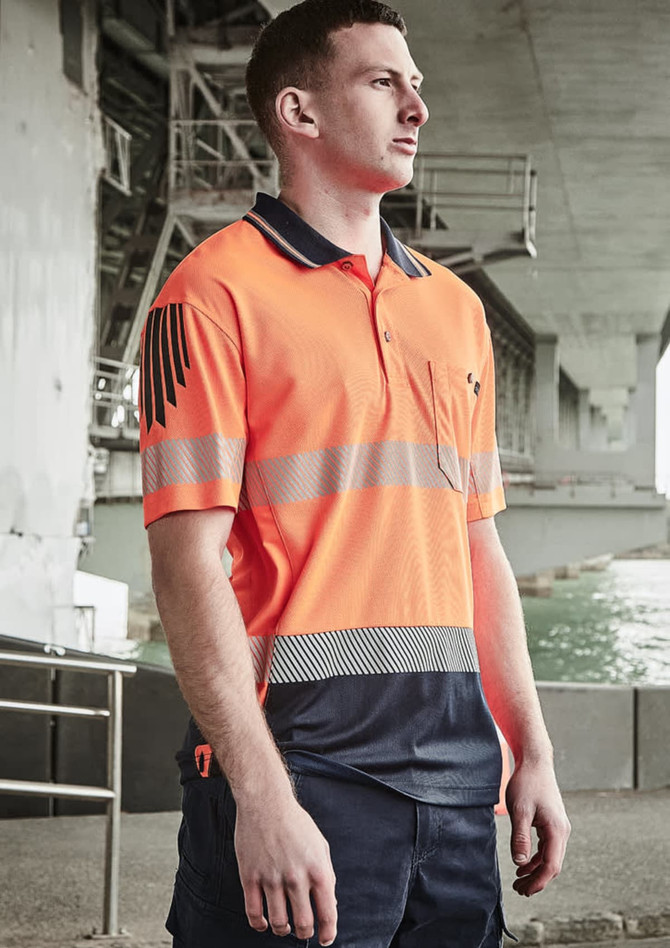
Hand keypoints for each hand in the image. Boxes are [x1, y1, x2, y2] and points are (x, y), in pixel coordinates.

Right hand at [234, 791, 337, 945]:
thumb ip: (326, 876)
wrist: (266, 802)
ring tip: (284, 926)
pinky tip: (264, 923)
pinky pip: (253, 913)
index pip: (327, 914)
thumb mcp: (320, 846)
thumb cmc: (294, 822)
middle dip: (305, 932)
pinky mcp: (250, 877)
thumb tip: (329, 905)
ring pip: (279, 923)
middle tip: (303, 930)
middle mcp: (296, 877)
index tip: (325, 938)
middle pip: (303, 924)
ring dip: (283, 930)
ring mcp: (271, 879)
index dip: (328, 933)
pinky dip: (259, 925)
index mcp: (318, 869)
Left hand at [505, 760, 570, 896]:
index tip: (523, 890)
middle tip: (518, 890)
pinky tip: (523, 863)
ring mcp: (558, 827)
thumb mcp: (519, 810)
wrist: (535, 762)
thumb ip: (520, 837)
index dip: (538, 881)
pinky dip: (536, 858)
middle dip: (537, 880)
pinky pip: (547, 848)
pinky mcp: (552, 823)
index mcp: (557, 830)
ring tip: (519, 881)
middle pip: (552, 865)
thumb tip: (520, 862)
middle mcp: (562, 831)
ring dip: (535, 871)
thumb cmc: (527, 783)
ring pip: (550, 857)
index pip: (551, 865)